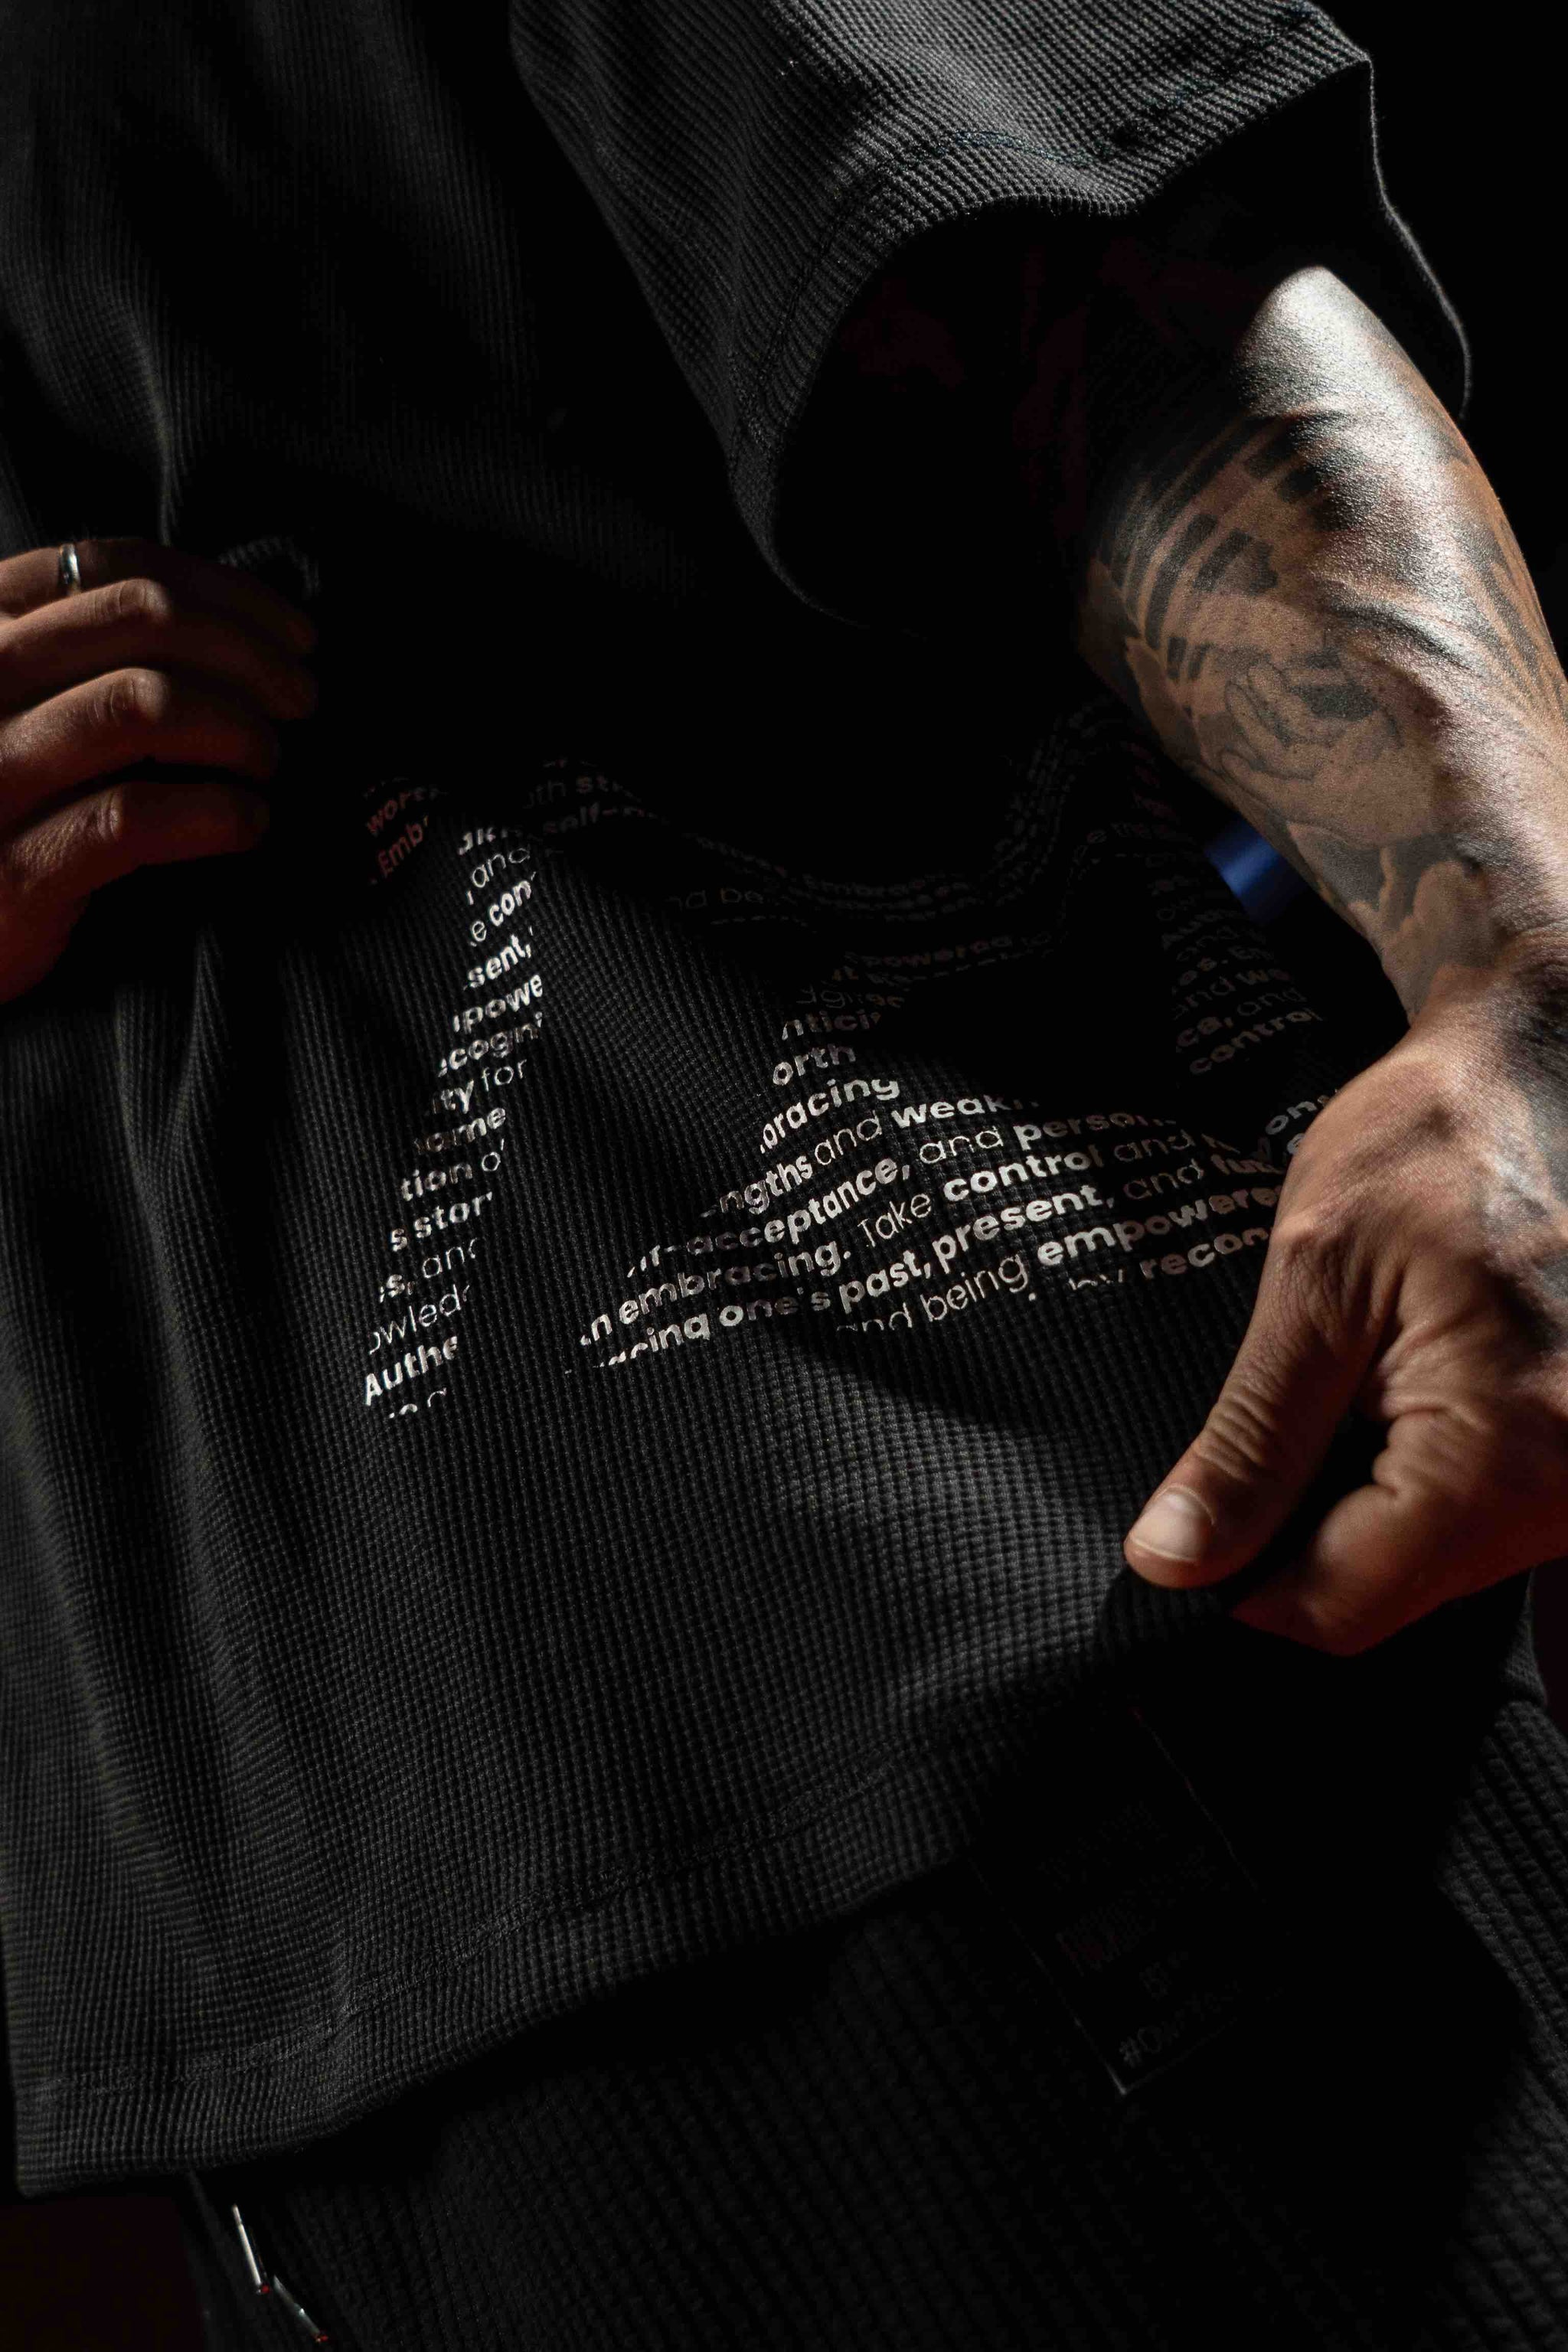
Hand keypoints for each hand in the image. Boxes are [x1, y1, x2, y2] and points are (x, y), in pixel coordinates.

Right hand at [0, 533, 318, 1004]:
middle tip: (302, 700)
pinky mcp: (19, 868)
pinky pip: (136, 816)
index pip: (113, 567)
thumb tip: (238, 627)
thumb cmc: (5, 806)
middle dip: (250, 655)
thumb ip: (93, 653)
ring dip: (238, 728)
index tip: (294, 636)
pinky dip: (218, 813)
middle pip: (143, 622)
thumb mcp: (23, 705)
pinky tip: (249, 824)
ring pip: (145, 703)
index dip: (225, 594)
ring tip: (268, 762)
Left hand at [1121, 962, 1567, 1651]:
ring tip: (1341, 1386)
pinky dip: (1425, 1471)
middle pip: (1398, 1594)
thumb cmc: (1437, 1140)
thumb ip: (1251, 1439)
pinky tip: (1394, 1389)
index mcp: (1502, 1460)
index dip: (1242, 1584)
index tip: (1190, 1530)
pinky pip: (1493, 1508)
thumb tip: (1173, 1561)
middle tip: (1268, 1425)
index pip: (1341, 1609)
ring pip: (1445, 1558)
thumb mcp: (1314, 1279)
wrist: (1551, 1058)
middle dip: (1307, 1536)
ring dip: (1368, 1499)